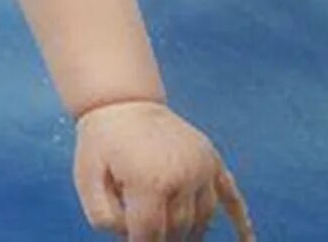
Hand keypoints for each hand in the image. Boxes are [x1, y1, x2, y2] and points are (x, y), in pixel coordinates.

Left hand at [74, 101, 253, 240]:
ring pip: (202, 219)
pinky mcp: (212, 160)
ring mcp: (202, 166)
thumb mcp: (86, 179)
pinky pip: (232, 195)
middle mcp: (183, 173)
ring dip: (186, 231)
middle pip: (177, 230)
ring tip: (167, 226)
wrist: (121, 100)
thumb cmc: (102, 142)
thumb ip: (105, 219)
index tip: (131, 238)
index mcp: (150, 179)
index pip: (151, 235)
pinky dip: (241, 221)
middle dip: (158, 234)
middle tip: (140, 219)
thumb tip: (132, 237)